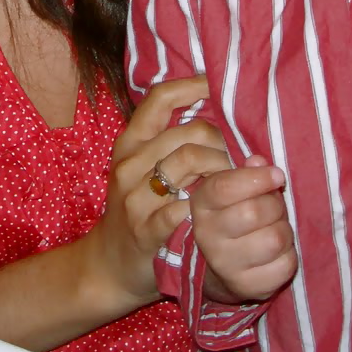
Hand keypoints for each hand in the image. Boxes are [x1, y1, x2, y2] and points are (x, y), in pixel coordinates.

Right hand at [89, 76, 229, 304]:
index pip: (160, 99)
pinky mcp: (145, 230)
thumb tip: (214, 107)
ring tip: (240, 181)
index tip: (220, 88)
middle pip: (186, 132)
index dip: (192, 86)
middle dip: (223, 140)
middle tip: (243, 155)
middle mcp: (129, 165)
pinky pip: (181, 208)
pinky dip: (203, 206)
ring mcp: (134, 198)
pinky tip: (218, 210)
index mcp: (129, 143)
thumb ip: (169, 140)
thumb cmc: (136, 209)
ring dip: (222, 170)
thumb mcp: (142, 168)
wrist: (108, 265)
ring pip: (187, 163)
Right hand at [192, 155, 296, 305]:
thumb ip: (246, 173)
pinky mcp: (248, 287)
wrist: (219, 267)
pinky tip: (278, 251)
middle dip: (275, 205)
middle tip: (275, 206)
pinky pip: (285, 265)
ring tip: (276, 228)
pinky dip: (289, 255)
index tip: (277, 175)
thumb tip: (260, 162)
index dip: (258, 178)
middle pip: (254, 212)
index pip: (226, 187)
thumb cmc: (231, 216)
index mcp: (201, 205)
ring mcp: (226, 265)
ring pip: (274, 239)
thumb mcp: (230, 190)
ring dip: (284, 230)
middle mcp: (208, 236)